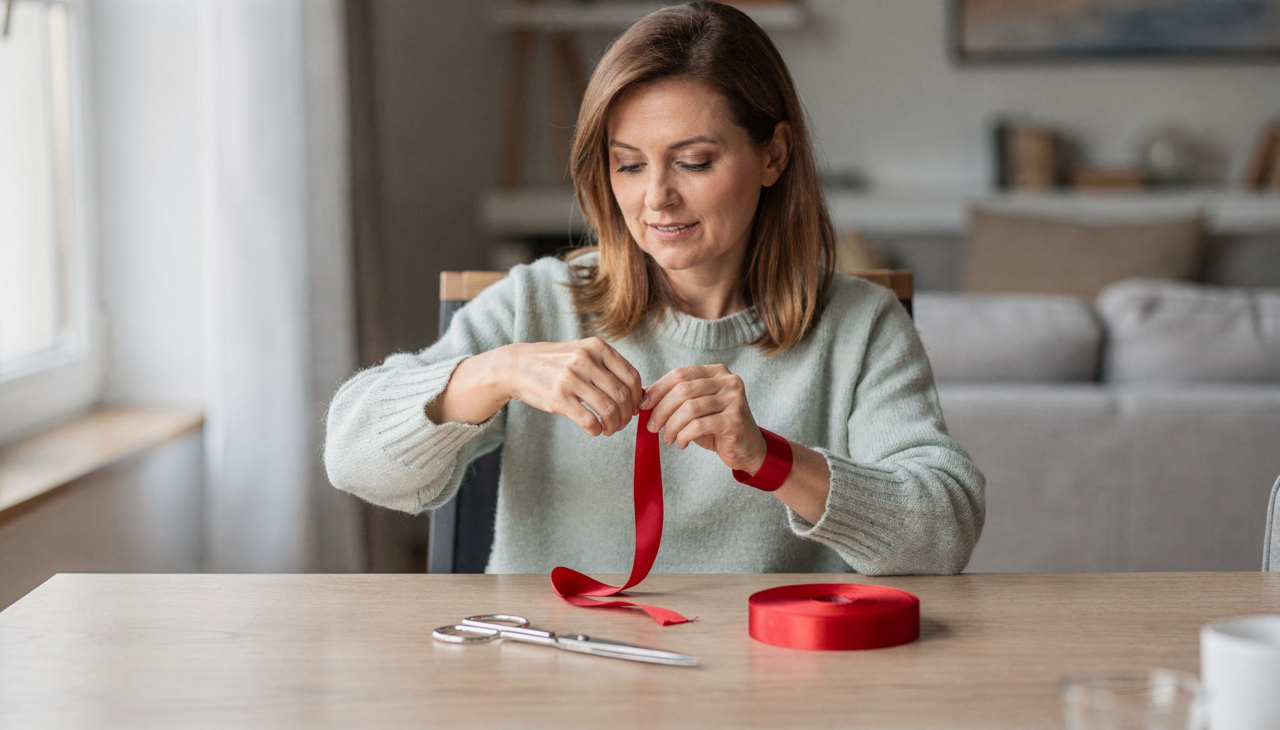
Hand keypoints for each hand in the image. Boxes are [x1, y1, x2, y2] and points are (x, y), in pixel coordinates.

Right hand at [500, 338, 643, 436]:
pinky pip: (589, 420)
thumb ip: (607, 368)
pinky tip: (594, 430)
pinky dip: (597, 430)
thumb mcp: (582, 353)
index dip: (637, 398)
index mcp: (596, 347)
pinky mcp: (558, 398)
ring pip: (609, 410)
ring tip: (609, 429)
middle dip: (627, 415)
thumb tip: (637, 394)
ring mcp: (571, 379)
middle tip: (621, 423)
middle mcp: (585, 360)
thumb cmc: (555, 363)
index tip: (633, 408)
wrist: (516, 366)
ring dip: (614, 425)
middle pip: (622, 395)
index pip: (631, 376)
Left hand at [640, 365, 766, 473]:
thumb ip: (674, 398)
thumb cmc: (716, 427)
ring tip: (667, 438)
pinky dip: (684, 436)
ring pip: (689, 408)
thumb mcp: (694, 408)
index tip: (642, 405)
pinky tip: (681, 443)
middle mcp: (728, 381)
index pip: (679, 374)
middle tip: (652, 427)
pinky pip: (699, 425)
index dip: (657, 389)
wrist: (747, 449)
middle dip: (661, 410)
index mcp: (716, 372)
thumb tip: (642, 394)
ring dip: (671, 426)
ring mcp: (734, 399)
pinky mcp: (735, 420)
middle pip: (682, 390)